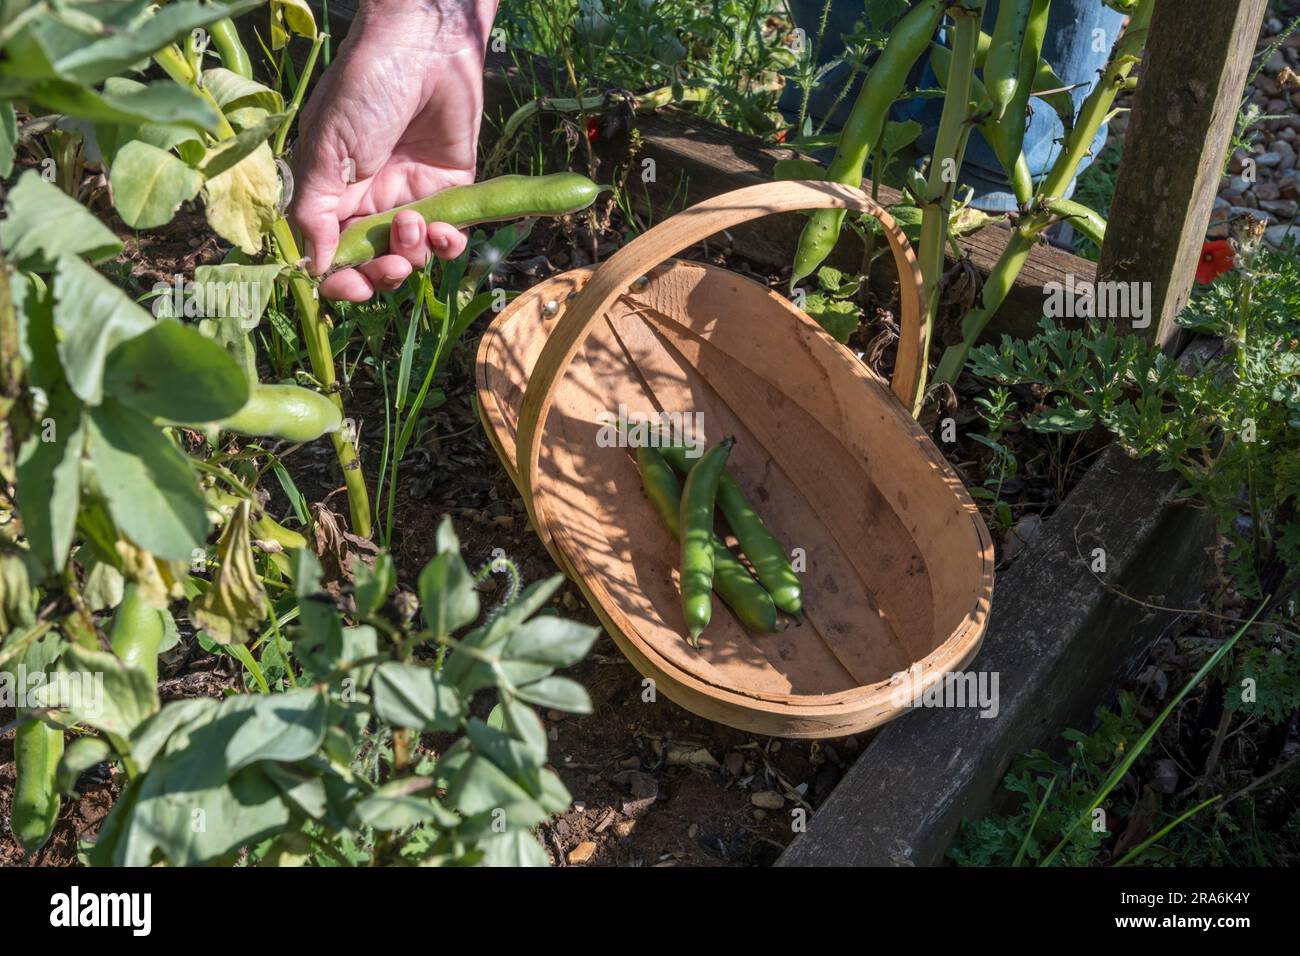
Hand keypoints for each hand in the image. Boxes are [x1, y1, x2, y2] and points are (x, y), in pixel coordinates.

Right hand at [289, 0, 497, 300]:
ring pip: (412, 257)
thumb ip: (315, 211)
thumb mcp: (325, 150)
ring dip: (412, 254)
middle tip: (388, 268)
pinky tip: (445, 232)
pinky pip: (449, 239)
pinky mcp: (450, 194)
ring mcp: (411, 199)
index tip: (348, 284)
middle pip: (373, 266)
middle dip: (379, 277)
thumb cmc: (364, 89)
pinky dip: (447, 246)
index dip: (339, 279)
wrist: (423, 50)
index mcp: (332, 195)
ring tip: (412, 222)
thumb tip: (312, 267)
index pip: (332, 254)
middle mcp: (371, 203)